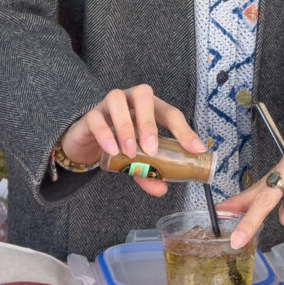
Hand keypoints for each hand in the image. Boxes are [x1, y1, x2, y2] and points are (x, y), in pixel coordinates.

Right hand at [59, 85, 203, 175]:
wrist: (88, 139)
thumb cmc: (120, 141)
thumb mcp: (138, 157)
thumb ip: (148, 170)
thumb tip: (161, 190)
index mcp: (150, 107)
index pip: (170, 113)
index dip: (184, 130)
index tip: (196, 149)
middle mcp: (130, 99)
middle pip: (143, 95)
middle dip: (149, 122)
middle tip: (151, 149)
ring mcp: (108, 104)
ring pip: (117, 99)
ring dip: (126, 127)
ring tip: (130, 152)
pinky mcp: (90, 115)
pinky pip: (96, 118)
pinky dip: (105, 133)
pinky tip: (112, 150)